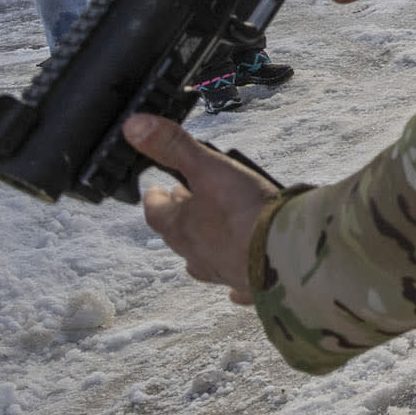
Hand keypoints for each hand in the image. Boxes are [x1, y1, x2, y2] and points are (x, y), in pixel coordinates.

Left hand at [124, 114, 281, 306]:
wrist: (283, 253)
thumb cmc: (242, 209)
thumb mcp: (208, 168)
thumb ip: (173, 147)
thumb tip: (132, 125)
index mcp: (180, 227)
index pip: (156, 212)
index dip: (155, 199)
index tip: (156, 190)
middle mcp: (195, 253)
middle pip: (177, 237)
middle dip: (181, 220)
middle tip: (188, 204)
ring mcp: (220, 272)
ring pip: (201, 262)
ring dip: (202, 249)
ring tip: (210, 239)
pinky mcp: (248, 285)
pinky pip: (234, 286)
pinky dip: (233, 283)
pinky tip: (235, 289)